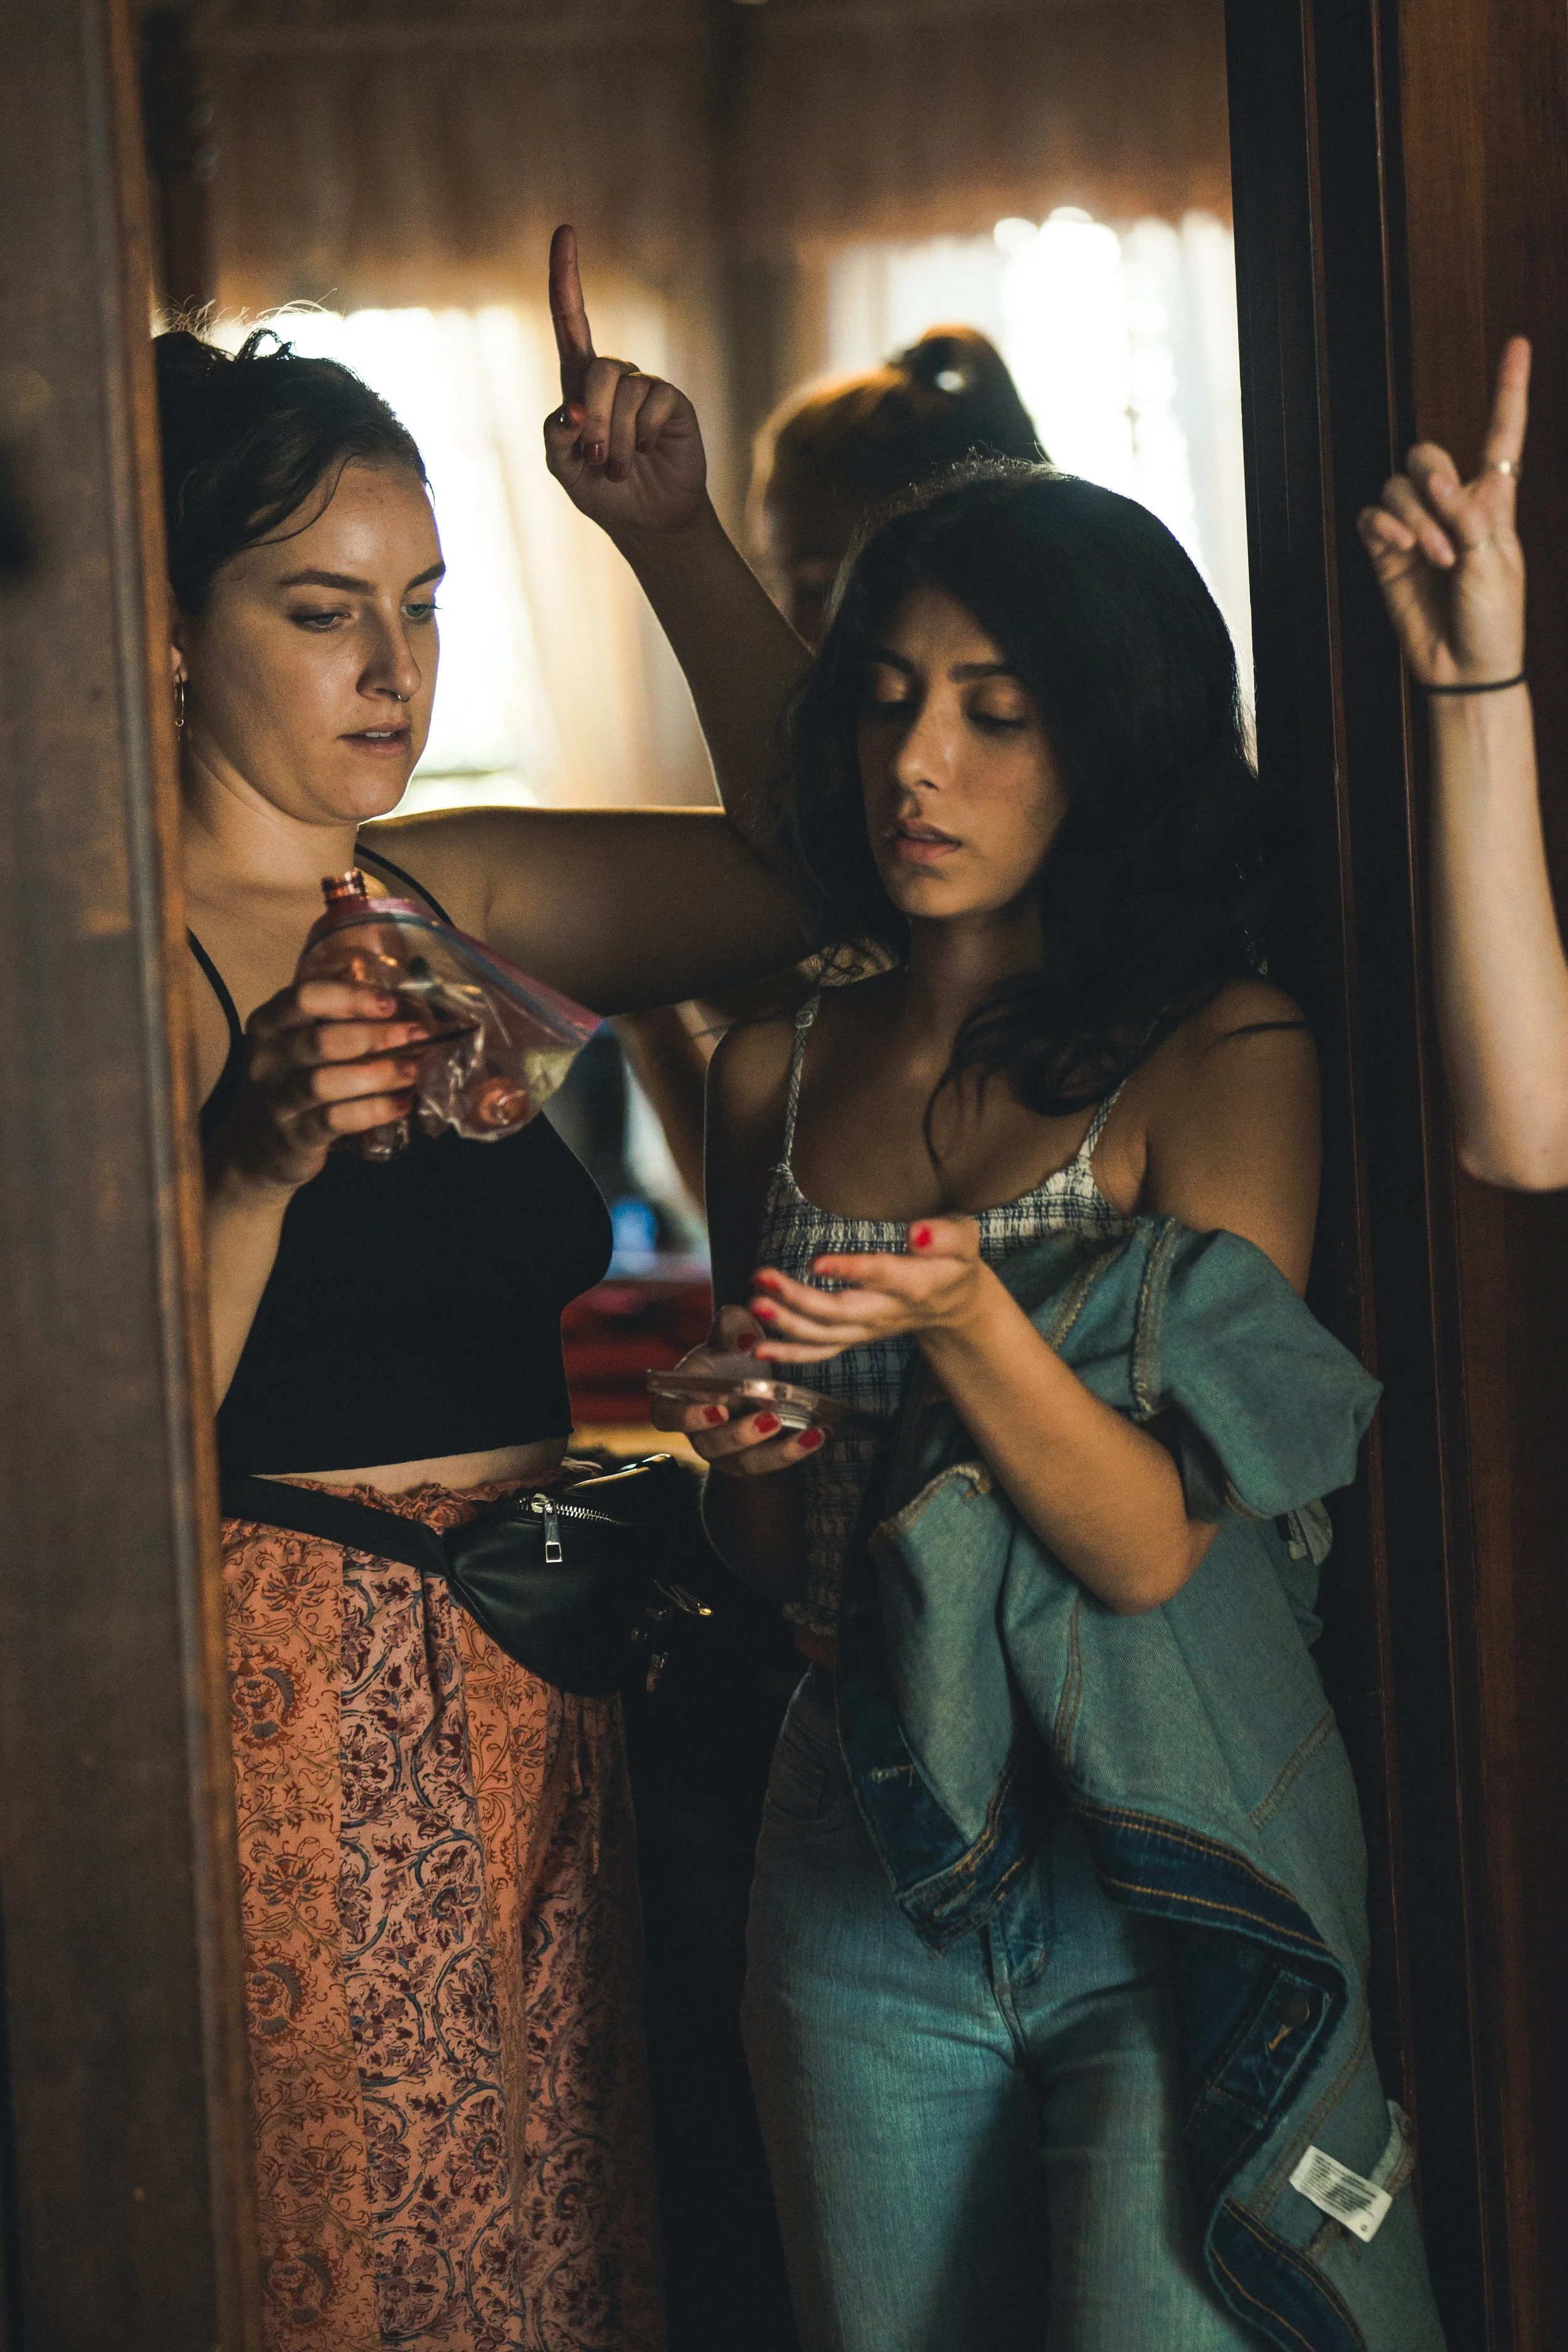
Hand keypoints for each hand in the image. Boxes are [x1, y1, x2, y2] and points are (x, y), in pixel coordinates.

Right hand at [210, 980, 429, 1196]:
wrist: (256, 1147)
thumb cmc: (291, 1082)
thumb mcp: (297, 1042)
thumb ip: (332, 1017)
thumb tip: (395, 992)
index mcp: (268, 1024)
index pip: (305, 997)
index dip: (351, 997)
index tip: (391, 1003)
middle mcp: (267, 1059)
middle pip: (321, 1040)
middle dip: (376, 1036)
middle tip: (418, 1036)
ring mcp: (277, 1101)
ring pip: (326, 1082)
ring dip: (378, 1074)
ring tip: (413, 1071)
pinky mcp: (294, 1136)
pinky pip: (336, 1120)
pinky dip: (373, 1110)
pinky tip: (400, 1104)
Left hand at [542, 224, 707, 537]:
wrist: (648, 520)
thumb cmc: (603, 492)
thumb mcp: (565, 469)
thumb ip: (556, 439)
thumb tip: (571, 412)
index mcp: (579, 384)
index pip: (570, 320)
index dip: (566, 276)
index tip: (565, 231)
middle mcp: (614, 378)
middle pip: (597, 369)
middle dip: (594, 419)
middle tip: (597, 461)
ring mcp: (645, 388)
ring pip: (622, 389)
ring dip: (616, 436)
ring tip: (620, 469)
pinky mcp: (672, 402)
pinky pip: (652, 402)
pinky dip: (642, 435)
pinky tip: (647, 454)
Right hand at [648, 1304, 827, 1476]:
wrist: (749, 1384)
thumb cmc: (730, 1358)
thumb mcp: (730, 1336)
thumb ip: (732, 1329)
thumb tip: (747, 1340)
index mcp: (680, 1401)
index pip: (668, 1416)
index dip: (687, 1417)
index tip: (717, 1408)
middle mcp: (699, 1433)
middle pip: (711, 1444)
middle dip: (740, 1434)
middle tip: (769, 1416)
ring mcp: (726, 1454)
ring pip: (745, 1462)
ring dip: (777, 1450)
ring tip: (806, 1431)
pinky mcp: (754, 1463)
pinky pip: (773, 1464)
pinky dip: (798, 1449)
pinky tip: (821, 1433)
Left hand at [749, 1217, 987, 1361]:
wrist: (955, 1303)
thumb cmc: (954, 1261)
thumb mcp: (964, 1238)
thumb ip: (945, 1235)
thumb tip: (916, 1233)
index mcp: (916, 1284)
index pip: (881, 1275)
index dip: (850, 1270)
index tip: (816, 1262)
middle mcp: (888, 1312)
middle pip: (842, 1312)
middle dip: (800, 1299)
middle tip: (764, 1277)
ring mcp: (868, 1329)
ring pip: (826, 1335)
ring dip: (787, 1324)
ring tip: (755, 1304)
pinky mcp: (855, 1336)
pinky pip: (822, 1351)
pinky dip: (791, 1354)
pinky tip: (760, 1349)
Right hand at [1357, 337, 1528, 685]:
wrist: (1464, 666)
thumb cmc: (1494, 617)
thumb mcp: (1496, 560)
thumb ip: (1467, 514)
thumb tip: (1435, 481)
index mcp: (1494, 500)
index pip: (1502, 434)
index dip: (1509, 390)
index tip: (1518, 343)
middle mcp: (1452, 506)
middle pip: (1427, 455)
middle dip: (1431, 481)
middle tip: (1447, 525)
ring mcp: (1416, 529)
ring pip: (1397, 489)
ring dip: (1412, 518)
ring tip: (1430, 556)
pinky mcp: (1386, 554)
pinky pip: (1373, 517)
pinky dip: (1383, 527)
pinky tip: (1398, 548)